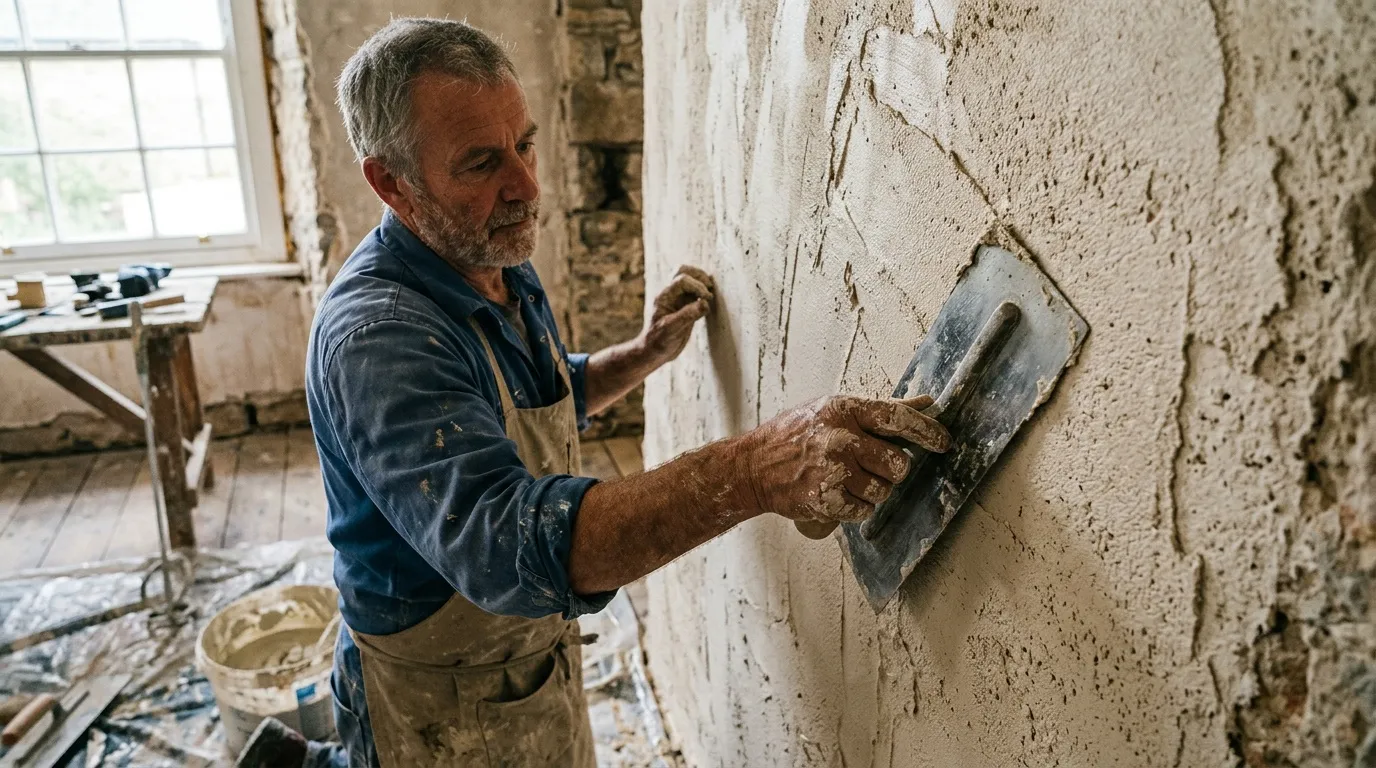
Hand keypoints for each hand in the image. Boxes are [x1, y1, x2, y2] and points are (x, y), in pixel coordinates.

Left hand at [641, 265, 714, 362]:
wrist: (655, 352)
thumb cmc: (659, 341)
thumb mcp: (671, 329)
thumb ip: (687, 315)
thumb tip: (704, 302)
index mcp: (664, 297)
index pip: (682, 280)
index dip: (697, 286)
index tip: (706, 298)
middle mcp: (671, 295)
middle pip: (683, 270)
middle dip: (698, 275)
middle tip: (709, 288)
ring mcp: (678, 299)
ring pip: (690, 278)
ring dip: (701, 282)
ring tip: (710, 294)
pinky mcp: (686, 306)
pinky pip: (695, 292)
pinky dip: (703, 293)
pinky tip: (708, 302)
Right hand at [730, 395, 950, 538]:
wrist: (753, 466)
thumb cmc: (797, 435)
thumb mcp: (835, 410)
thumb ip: (882, 409)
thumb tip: (928, 402)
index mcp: (844, 410)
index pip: (899, 418)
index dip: (927, 432)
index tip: (944, 442)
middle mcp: (841, 438)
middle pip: (898, 463)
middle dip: (893, 468)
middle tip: (872, 465)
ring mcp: (834, 471)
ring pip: (884, 490)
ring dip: (874, 490)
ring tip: (849, 479)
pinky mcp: (827, 499)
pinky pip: (864, 511)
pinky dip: (856, 507)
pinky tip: (838, 494)